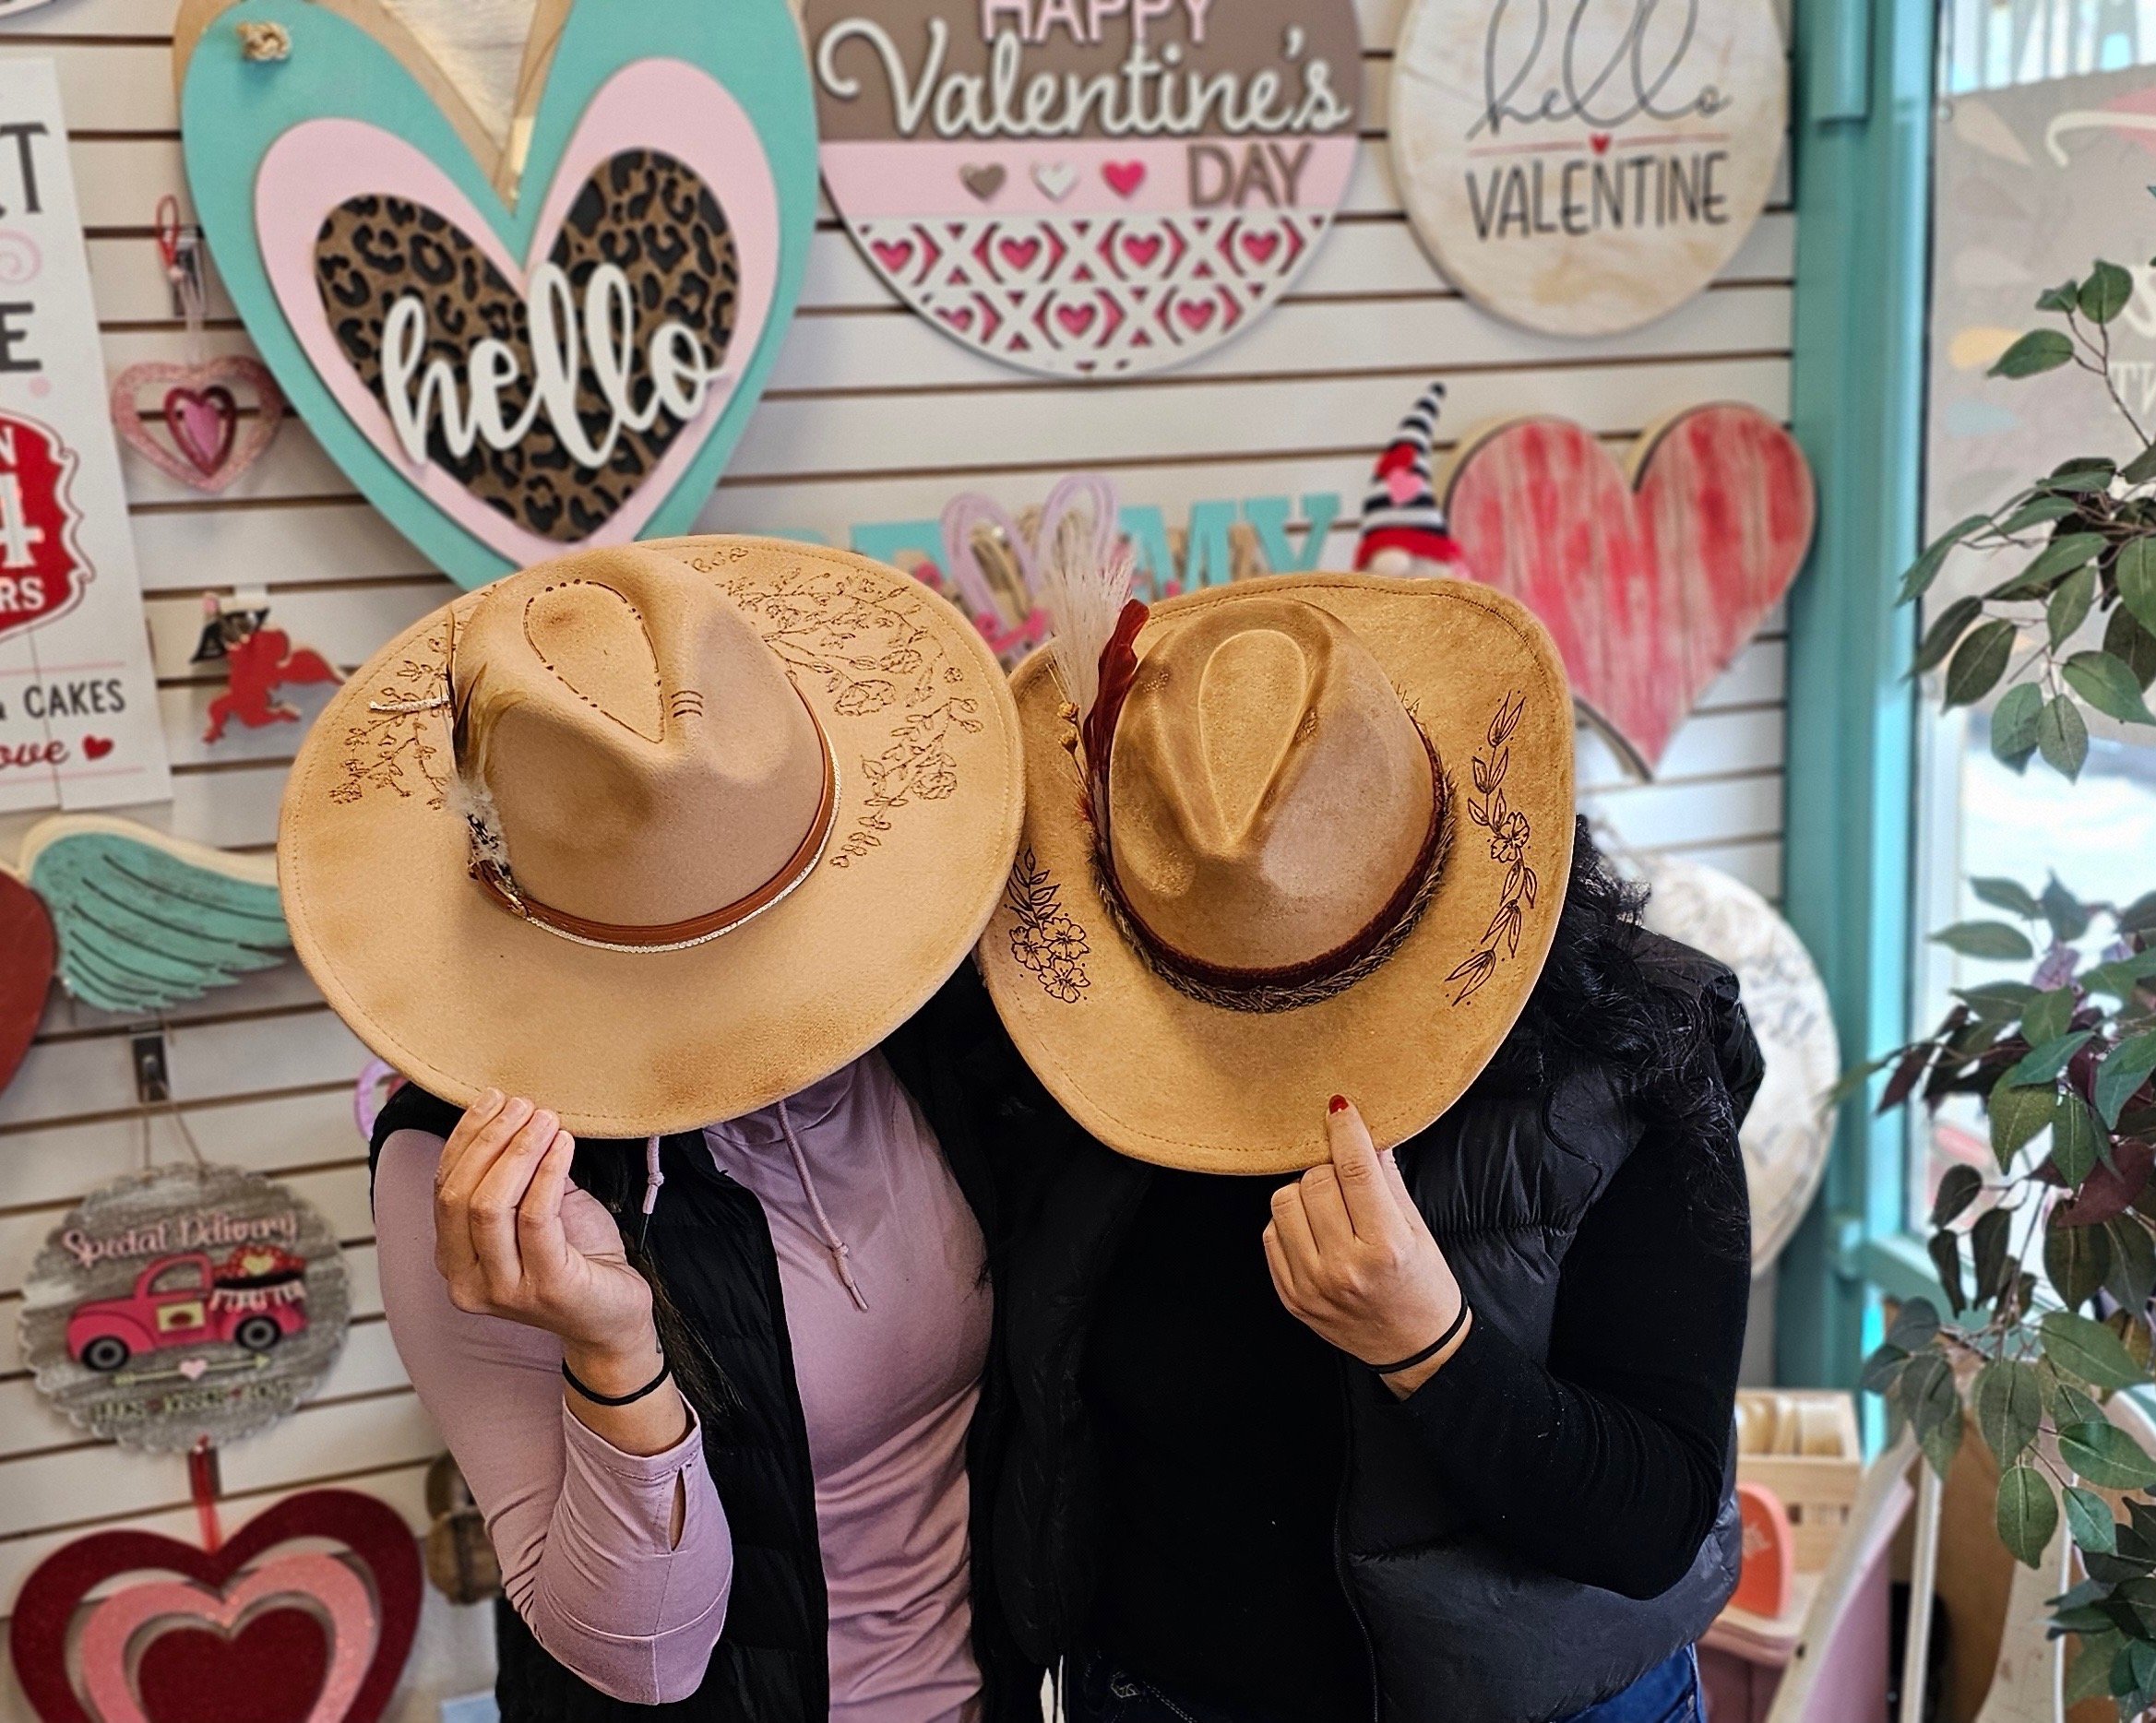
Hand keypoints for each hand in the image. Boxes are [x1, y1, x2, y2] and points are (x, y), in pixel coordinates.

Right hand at [433, 1090, 657, 1388]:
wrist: (615, 1315)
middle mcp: (466, 1280)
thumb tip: (508, 1112)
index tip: (493, 1099)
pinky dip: (548, 1172)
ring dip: (519, 1151)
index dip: (465, 1138)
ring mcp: (503, 1289)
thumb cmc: (574, 1257)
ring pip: (490, 1205)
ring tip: (547, 1119)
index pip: (442, 1187)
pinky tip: (565, 1145)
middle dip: (490, 1140)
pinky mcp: (547, 1288)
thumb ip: (513, 1175)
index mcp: (453, 1258)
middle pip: (458, 1194)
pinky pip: (536, 1217)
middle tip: (524, 1105)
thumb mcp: (533, 1210)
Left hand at [1263, 1095, 1470, 1398]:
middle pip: (1313, 1181)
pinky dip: (1290, 1223)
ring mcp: (1312, 1286)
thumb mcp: (1418, 1231)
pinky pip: (1272, 1235)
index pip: (1355, 1171)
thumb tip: (1367, 1133)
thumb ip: (1388, 1181)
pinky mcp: (1292, 1297)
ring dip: (1304, 1193)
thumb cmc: (1424, 1287)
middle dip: (1329, 1168)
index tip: (1340, 1108)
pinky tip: (1316, 1231)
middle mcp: (1343, 1268)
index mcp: (1384, 1247)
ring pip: (1284, 1203)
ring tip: (1329, 1205)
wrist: (1416, 1349)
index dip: (1346, 1131)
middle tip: (1345, 1177)